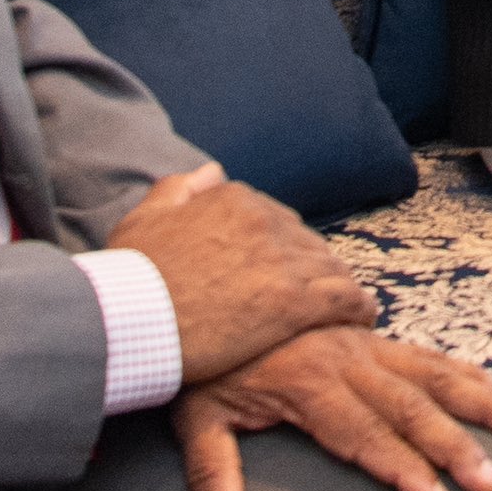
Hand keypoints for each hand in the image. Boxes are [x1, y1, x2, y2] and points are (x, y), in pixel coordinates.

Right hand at [107, 167, 371, 380]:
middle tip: (322, 295)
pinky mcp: (291, 303)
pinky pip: (342, 299)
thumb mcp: (145, 218)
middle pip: (307, 244)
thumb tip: (213, 172)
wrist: (128, 318)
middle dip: (315, 269)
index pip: (278, 220)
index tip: (289, 269)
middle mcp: (264, 221)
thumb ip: (180, 189)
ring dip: (339, 288)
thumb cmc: (130, 275)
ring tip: (347, 309)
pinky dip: (357, 307)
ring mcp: (281, 261)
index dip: (287, 248)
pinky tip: (363, 318)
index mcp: (233, 199)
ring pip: (329, 268)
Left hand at [177, 327, 491, 490]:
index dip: (403, 469)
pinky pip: (428, 355)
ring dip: (481, 404)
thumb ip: (211, 472)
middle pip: (411, 407)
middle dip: (456, 447)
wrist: (202, 289)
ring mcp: (364, 345)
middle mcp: (346, 360)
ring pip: (433, 374)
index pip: (364, 435)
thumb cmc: (202, 362)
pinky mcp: (371, 337)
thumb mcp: (194, 414)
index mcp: (308, 382)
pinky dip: (468, 375)